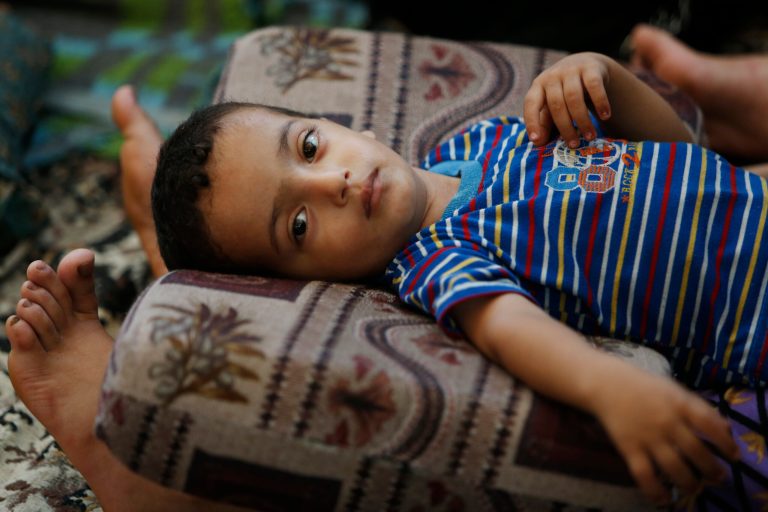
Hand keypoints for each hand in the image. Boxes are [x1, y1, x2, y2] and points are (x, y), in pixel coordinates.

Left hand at [524, 52, 613, 147]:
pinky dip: (600, 102)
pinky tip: (605, 116)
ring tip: (590, 137)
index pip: (531, 104)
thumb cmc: (563, 91)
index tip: (536, 140)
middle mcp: (552, 76)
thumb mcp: (551, 105)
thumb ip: (545, 123)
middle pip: (556, 104)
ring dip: (582, 120)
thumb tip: (538, 143)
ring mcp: (571, 70)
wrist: (586, 63)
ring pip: (574, 97)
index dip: (532, 122)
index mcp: (538, 86)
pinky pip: (594, 86)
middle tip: (574, 145)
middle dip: (565, 127)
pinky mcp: (591, 67)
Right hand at [591, 368, 738, 504]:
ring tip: (695, 488)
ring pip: (675, 468)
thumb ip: (697, 407)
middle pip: (697, 452)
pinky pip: (645, 475)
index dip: (725, 443)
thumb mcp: (673, 389)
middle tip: (718, 478)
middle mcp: (667, 422)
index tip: (733, 456)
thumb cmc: (643, 386)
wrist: (605, 384)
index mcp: (679, 403)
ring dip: (690, 483)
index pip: (710, 424)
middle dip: (712, 470)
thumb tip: (724, 429)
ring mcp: (648, 436)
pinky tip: (663, 499)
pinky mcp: (629, 448)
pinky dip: (655, 491)